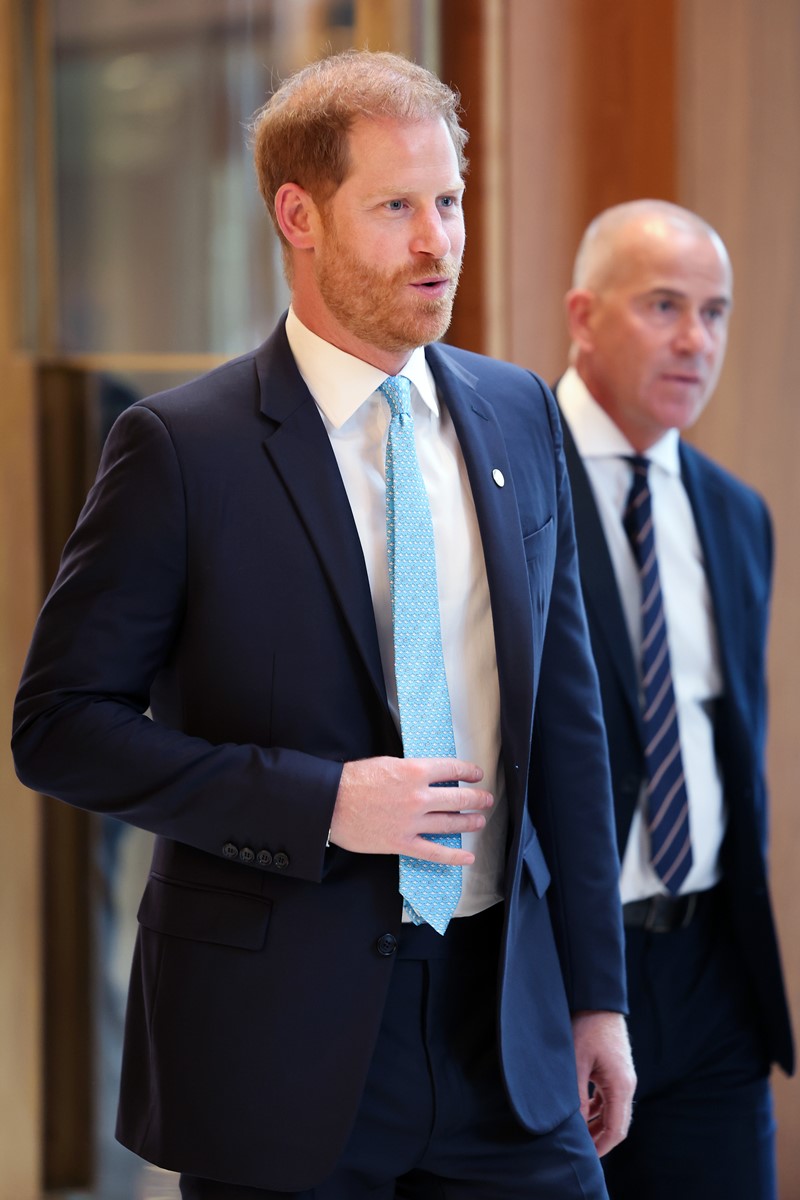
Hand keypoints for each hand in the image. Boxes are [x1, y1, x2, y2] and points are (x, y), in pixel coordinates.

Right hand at [329, 756, 492, 863]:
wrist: (331, 803)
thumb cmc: (354, 780)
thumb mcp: (387, 763)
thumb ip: (411, 770)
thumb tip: (428, 774)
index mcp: (415, 772)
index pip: (452, 769)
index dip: (468, 772)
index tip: (476, 775)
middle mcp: (419, 797)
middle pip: (458, 797)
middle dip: (476, 798)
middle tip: (486, 799)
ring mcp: (412, 822)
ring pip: (451, 823)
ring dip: (470, 822)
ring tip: (480, 820)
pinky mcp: (403, 843)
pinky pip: (434, 852)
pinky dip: (453, 857)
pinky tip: (467, 858)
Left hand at [571, 1010, 635, 1156]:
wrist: (597, 1000)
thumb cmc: (586, 1027)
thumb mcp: (576, 1063)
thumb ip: (577, 1096)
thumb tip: (575, 1125)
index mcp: (620, 1086)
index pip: (616, 1130)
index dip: (601, 1147)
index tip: (586, 1159)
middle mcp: (626, 1084)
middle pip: (617, 1124)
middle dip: (599, 1139)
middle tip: (578, 1150)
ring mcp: (623, 1077)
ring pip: (613, 1111)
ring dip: (597, 1124)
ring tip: (577, 1134)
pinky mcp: (616, 1069)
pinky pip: (609, 1097)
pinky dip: (597, 1108)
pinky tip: (581, 1111)